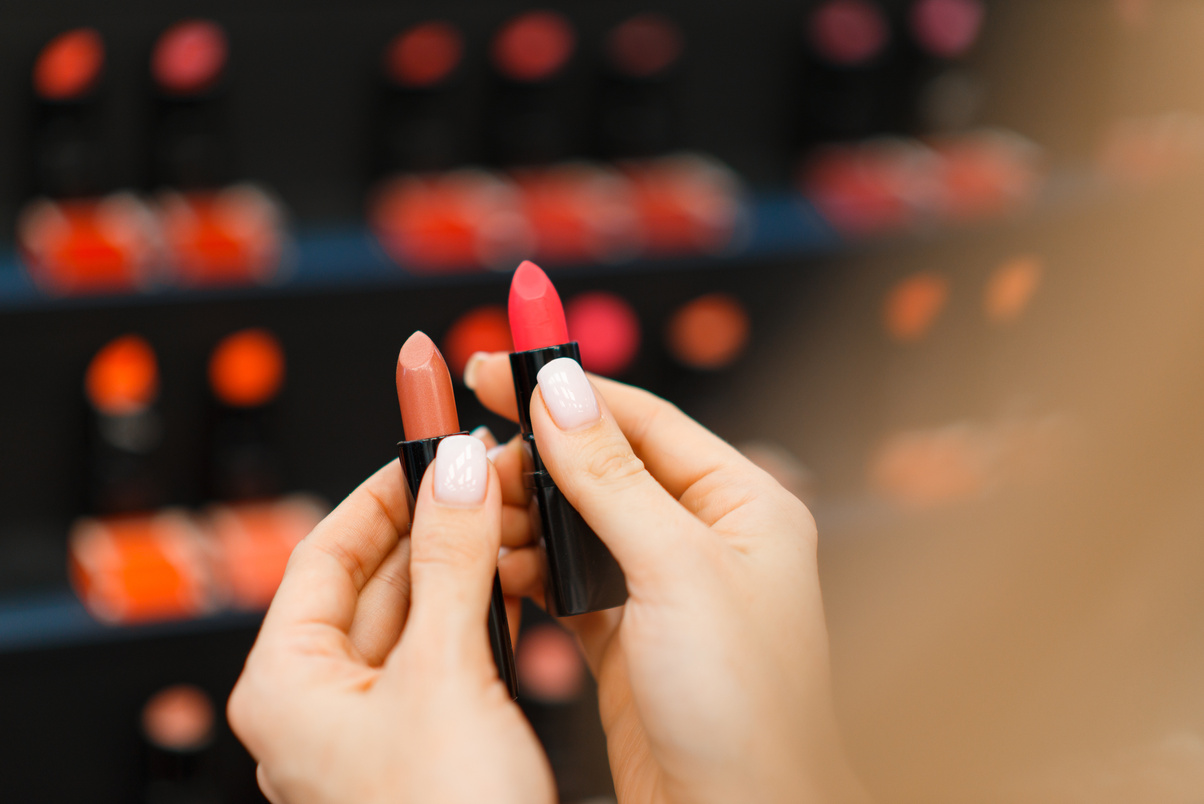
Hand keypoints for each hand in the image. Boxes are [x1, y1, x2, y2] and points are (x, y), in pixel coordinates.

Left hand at [227, 437, 554, 803]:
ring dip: (461, 561)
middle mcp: (320, 703)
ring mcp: (371, 725)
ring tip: (509, 513)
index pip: (324, 552)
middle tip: (485, 471)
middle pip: (372, 577)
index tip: (429, 445)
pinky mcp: (423, 739)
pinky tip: (515, 579)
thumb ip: (449, 561)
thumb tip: (454, 471)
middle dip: (432, 521)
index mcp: (287, 684)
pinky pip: (442, 651)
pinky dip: (478, 609)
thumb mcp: (445, 673)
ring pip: (414, 612)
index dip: (380, 490)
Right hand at [466, 353, 869, 803]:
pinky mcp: (629, 640)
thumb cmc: (743, 707)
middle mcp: (707, 541)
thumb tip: (561, 389)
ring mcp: (666, 591)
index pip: (643, 421)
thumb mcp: (677, 571)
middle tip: (471, 466)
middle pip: (604, 468)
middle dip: (535, 462)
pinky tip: (497, 570)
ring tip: (477, 522)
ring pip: (578, 526)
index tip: (495, 368)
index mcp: (743, 506)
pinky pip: (566, 582)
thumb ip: (612, 477)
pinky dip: (527, 571)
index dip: (567, 391)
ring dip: (523, 518)